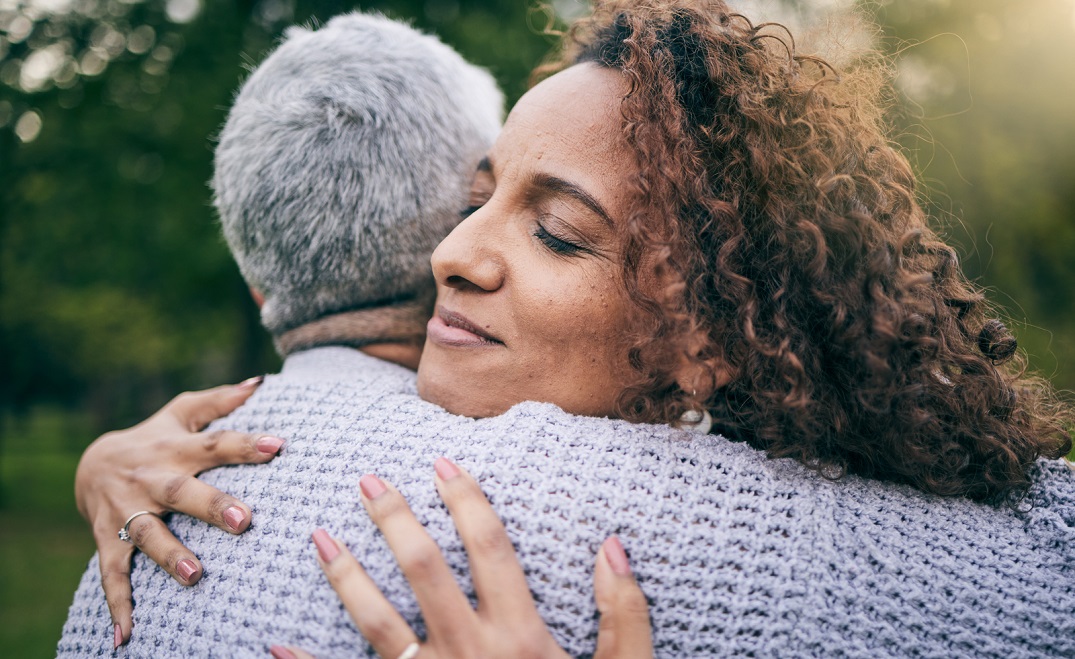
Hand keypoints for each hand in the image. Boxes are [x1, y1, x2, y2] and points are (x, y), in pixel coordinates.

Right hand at [75, 377, 284, 646]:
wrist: (91, 465)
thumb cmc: (154, 438)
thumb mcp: (181, 414)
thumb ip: (220, 401)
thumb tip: (261, 382)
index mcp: (175, 449)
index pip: (215, 443)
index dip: (245, 444)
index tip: (278, 445)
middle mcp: (152, 479)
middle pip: (182, 491)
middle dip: (211, 505)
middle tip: (244, 520)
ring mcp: (128, 512)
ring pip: (148, 534)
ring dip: (169, 555)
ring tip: (194, 574)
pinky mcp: (108, 539)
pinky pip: (112, 574)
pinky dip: (118, 604)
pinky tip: (125, 635)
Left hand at [271, 457, 652, 658]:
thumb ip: (624, 614)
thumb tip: (612, 545)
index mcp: (521, 638)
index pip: (490, 550)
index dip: (468, 501)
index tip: (445, 463)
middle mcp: (470, 652)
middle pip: (425, 570)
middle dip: (395, 519)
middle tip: (368, 480)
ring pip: (378, 621)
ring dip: (345, 575)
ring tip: (319, 536)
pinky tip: (275, 644)